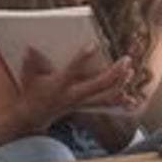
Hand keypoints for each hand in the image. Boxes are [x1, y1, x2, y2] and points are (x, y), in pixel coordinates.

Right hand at [18, 46, 136, 128]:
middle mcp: (74, 95)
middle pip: (99, 85)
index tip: (93, 45)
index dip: (82, 58)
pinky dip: (119, 102)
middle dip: (114, 73)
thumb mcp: (28, 76)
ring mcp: (82, 102)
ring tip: (130, 70)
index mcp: (60, 85)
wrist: (34, 117)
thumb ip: (31, 62)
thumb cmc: (32, 92)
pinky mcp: (87, 106)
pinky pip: (106, 105)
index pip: (73, 70)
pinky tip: (133, 100)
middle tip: (126, 60)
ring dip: (120, 84)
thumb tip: (30, 48)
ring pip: (106, 96)